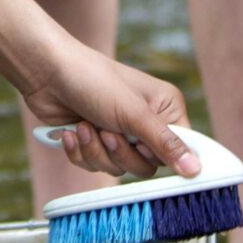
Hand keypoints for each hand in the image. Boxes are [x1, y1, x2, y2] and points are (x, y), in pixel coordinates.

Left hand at [17, 39, 196, 178]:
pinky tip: (72, 132)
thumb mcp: (134, 113)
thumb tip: (196, 168)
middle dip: (120, 152)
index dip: (163, 155)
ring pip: (118, 169)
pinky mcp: (94, 142)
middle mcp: (145, 123)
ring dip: (96, 150)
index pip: (180, 149)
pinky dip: (80, 151)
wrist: (46, 73)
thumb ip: (165, 143)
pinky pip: (94, 166)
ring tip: (85, 126)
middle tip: (107, 132)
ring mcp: (119, 133)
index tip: (145, 149)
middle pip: (146, 166)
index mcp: (165, 109)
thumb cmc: (93, 81)